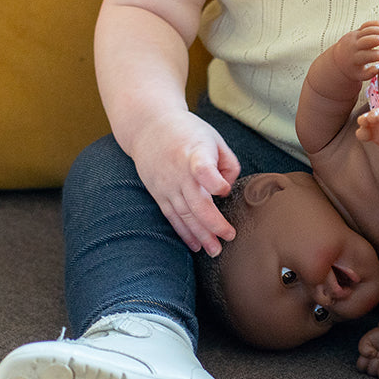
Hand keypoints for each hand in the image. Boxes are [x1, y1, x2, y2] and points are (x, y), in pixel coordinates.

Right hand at [129, 109, 240, 256]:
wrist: (149, 127)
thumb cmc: (188, 132)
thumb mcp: (214, 137)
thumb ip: (227, 163)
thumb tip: (226, 191)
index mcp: (195, 152)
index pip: (202, 168)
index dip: (214, 181)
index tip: (224, 190)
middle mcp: (179, 172)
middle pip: (196, 203)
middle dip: (213, 224)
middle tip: (229, 237)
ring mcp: (166, 185)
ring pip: (184, 215)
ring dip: (201, 235)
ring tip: (214, 250)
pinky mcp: (158, 193)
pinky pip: (172, 217)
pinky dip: (184, 233)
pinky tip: (195, 245)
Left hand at [332, 20, 378, 80]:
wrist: (339, 59)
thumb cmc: (353, 69)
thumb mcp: (359, 75)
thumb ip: (369, 74)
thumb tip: (377, 68)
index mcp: (355, 59)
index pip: (366, 56)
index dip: (376, 55)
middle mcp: (353, 47)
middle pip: (364, 41)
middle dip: (375, 39)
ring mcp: (354, 38)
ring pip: (365, 31)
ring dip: (376, 30)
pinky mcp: (355, 32)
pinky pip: (364, 26)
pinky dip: (372, 23)